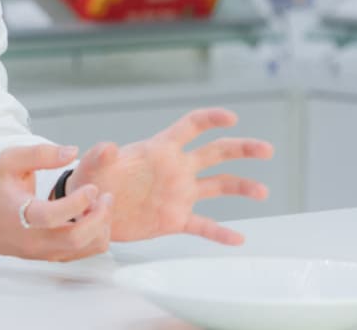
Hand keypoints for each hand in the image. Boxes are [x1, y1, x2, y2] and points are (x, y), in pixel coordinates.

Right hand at [0, 143, 112, 262]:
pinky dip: (96, 236)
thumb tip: (73, 151)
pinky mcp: (53, 258)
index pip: (52, 216)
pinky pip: (84, 253)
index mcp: (21, 215)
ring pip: (85, 249)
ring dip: (100, 227)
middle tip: (106, 197)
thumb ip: (40, 154)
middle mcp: (33, 239)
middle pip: (75, 239)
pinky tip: (92, 216)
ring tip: (101, 205)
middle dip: (98, 218)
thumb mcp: (10, 161)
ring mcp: (44, 252)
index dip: (77, 203)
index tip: (92, 188)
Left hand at [70, 108, 272, 244]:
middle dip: (242, 148)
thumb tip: (107, 146)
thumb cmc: (91, 181)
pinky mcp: (174, 219)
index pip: (191, 127)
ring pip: (218, 186)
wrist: (90, 212)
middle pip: (215, 153)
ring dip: (241, 187)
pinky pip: (202, 225)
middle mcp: (176, 169)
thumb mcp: (92, 166)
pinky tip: (239, 239)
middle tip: (266, 149)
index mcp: (160, 149)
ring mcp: (178, 194)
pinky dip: (220, 232)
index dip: (211, 118)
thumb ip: (100, 155)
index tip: (231, 117)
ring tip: (263, 192)